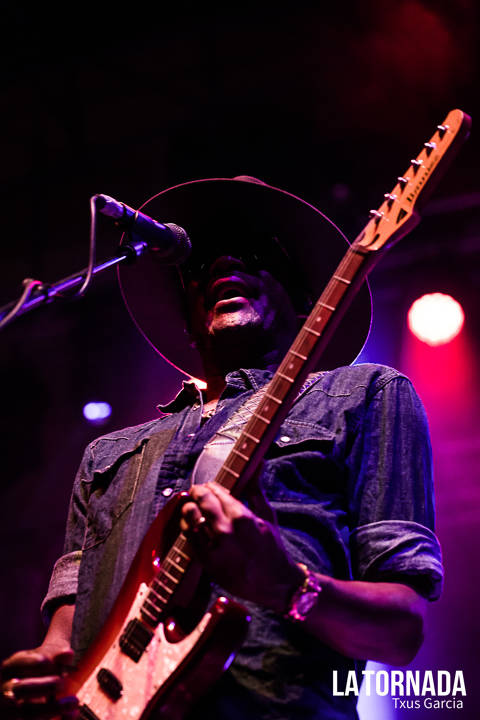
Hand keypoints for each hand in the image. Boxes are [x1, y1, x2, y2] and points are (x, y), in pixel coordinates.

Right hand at [1, 643, 77, 718]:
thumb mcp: (49, 657)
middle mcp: (7, 690)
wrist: (42, 691)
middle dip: (44, 686)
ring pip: (27, 713)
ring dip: (52, 708)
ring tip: (74, 701)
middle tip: (63, 683)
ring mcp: (10, 711)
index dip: (31, 664)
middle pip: (20, 689)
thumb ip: (57, 654)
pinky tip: (71, 714)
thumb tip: (67, 654)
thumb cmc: (44, 669)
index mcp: (11, 668)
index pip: (17, 665)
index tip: (48, 662)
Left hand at [180, 481, 303, 612]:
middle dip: (198, 492)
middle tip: (197, 491)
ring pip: (192, 519)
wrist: (274, 583)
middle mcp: (227, 532)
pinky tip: (190, 523)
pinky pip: (189, 539)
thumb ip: (256, 488)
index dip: (211, 486)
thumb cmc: (271, 546)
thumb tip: (259, 462)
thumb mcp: (267, 514)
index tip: (210, 486)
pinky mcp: (207, 563)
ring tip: (191, 505)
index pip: (218, 492)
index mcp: (243, 517)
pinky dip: (186, 527)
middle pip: (203, 502)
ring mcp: (215, 548)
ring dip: (189, 508)